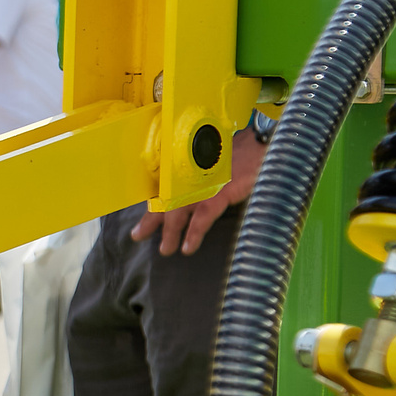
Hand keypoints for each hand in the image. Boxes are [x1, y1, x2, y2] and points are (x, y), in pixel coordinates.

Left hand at [132, 126, 262, 255]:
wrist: (259, 144)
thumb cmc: (237, 154)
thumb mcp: (211, 164)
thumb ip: (197, 178)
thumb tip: (188, 194)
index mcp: (185, 171)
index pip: (163, 190)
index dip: (151, 205)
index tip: (141, 217)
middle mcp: (188, 178)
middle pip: (164, 202)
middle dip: (150, 221)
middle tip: (137, 236)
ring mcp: (202, 186)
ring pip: (178, 213)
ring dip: (170, 233)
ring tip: (166, 250)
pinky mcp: (219, 193)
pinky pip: (202, 218)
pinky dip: (194, 234)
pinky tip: (188, 248)